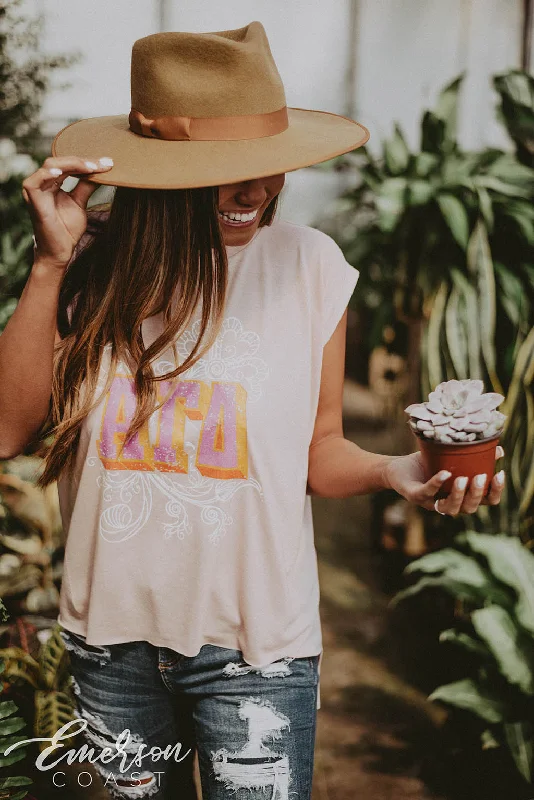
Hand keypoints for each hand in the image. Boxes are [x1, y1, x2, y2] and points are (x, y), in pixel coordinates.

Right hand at [22, 155, 113, 269]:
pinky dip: (49, 174)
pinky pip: (36, 180)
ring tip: (90, 168)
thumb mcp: (80, 202)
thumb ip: (86, 185)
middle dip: (82, 161)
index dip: (86, 162)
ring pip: (51, 166)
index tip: (108, 163)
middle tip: (101, 164)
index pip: (68, 165)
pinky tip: (62, 173)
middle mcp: (42, 183)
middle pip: (60, 161)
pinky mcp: (32, 198)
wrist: (60, 251)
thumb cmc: (67, 229)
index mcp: (52, 182)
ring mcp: (36, 190)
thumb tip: (102, 170)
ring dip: (71, 164)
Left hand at [384, 446, 505, 515]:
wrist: (396, 468)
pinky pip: (427, 493)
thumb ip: (472, 457)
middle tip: (481, 477)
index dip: (495, 492)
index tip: (500, 474)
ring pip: (450, 508)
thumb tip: (498, 449)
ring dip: (458, 495)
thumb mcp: (451, 459)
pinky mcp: (415, 497)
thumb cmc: (426, 465)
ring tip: (463, 479)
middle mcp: (449, 503)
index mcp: (461, 496)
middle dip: (477, 494)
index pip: (485, 501)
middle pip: (470, 507)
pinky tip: (444, 473)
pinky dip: (436, 484)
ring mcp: (432, 503)